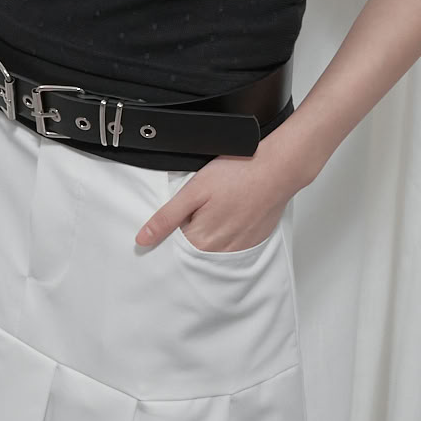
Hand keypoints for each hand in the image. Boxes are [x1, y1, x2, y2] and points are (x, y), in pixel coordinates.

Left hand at [135, 139, 300, 252]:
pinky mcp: (253, 242)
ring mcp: (239, 248)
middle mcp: (221, 251)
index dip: (170, 232)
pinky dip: (226, 235)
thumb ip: (167, 218)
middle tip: (201, 207)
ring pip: (212, 250)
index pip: (173, 248)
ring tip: (217, 208)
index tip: (177, 218)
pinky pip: (232, 247)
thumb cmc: (238, 173)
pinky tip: (230, 215)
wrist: (277, 169)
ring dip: (208, 235)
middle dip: (189, 234)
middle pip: (193, 251)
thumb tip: (143, 240)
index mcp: (202, 241)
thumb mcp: (193, 191)